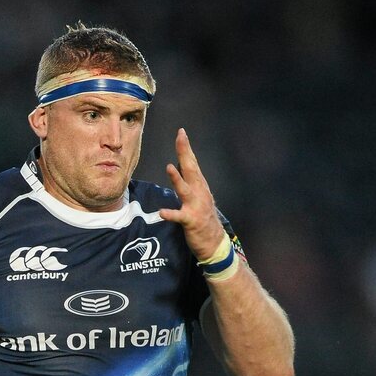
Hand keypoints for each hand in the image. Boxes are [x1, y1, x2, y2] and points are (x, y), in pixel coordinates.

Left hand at [158, 128, 226, 259]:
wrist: (214, 243)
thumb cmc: (203, 219)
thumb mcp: (197, 197)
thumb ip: (189, 182)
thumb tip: (179, 167)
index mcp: (199, 186)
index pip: (192, 163)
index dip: (186, 148)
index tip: (181, 132)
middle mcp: (199, 192)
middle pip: (191, 169)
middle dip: (185, 153)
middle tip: (180, 137)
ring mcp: (196, 206)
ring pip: (185, 190)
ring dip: (177, 179)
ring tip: (169, 167)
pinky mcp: (191, 221)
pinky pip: (179, 217)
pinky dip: (171, 214)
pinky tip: (162, 212)